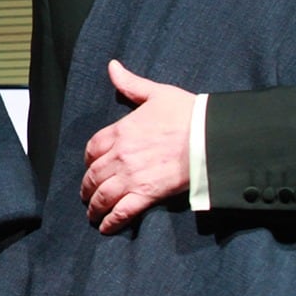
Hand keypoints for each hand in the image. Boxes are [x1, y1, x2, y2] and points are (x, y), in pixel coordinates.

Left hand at [80, 60, 193, 233]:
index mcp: (121, 130)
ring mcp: (132, 176)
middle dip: (87, 187)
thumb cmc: (187, 113)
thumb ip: (130, 84)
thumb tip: (112, 66)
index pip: (92, 148)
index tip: (90, 166)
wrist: (210, 136)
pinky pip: (122, 211)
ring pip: (103, 195)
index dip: (88, 159)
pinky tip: (106, 228)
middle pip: (93, 175)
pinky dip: (112, 221)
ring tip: (92, 215)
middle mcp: (121, 155)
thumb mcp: (156, 92)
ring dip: (94, 207)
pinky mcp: (147, 194)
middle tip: (86, 196)